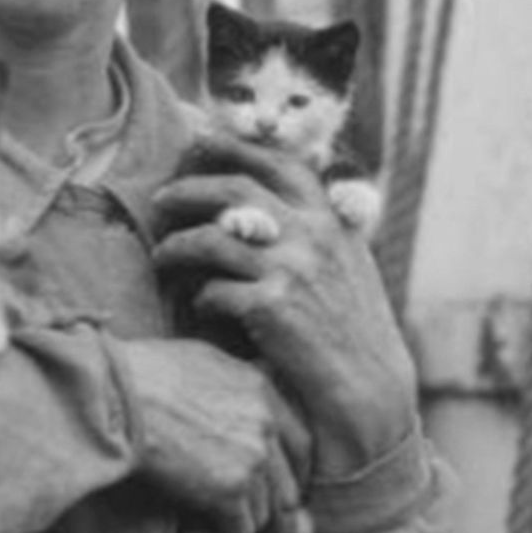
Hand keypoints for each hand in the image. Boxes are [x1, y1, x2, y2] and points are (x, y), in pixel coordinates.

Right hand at [115, 337, 311, 532]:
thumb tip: (233, 400)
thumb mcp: (198, 360)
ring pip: (268, 513)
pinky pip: (242, 530)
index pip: (298, 442)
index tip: (286, 494)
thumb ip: (228, 384)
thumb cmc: (137, 374)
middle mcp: (265, 423)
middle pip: (289, 485)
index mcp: (260, 390)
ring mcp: (252, 458)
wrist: (112, 395)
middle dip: (287, 518)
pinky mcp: (230, 490)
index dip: (295, 475)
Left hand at [151, 138, 417, 476]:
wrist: (371, 390)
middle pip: (234, 189)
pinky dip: (201, 298)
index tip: (199, 142)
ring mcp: (291, 269)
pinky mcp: (271, 308)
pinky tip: (201, 307)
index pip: (280, 165)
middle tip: (160, 199)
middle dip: (188, 189)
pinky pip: (213, 291)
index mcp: (331, 221)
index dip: (235, 148)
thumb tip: (268, 211)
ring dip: (177, 246)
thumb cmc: (355, 333)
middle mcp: (312, 236)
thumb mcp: (347, 269)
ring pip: (212, 238)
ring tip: (161, 256)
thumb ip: (316, 235)